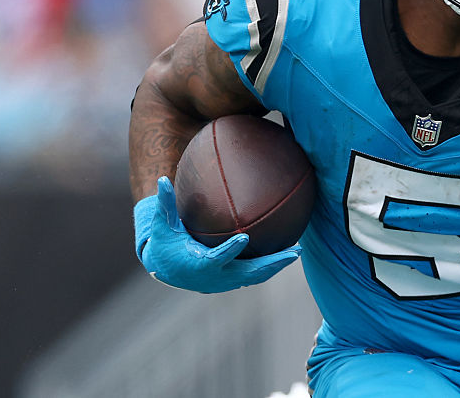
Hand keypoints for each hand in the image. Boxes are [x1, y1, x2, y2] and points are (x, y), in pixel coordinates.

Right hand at [133, 176, 300, 293]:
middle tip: (294, 252)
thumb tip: (163, 178)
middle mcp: (215, 276)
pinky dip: (269, 266)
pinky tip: (286, 253)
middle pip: (248, 272)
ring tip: (296, 251)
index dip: (230, 249)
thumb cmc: (165, 244)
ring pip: (255, 276)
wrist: (167, 271)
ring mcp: (225, 281)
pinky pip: (254, 275)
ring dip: (276, 265)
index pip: (217, 257)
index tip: (244, 237)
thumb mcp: (163, 225)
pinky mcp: (231, 281)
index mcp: (199, 263)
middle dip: (271, 263)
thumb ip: (165, 204)